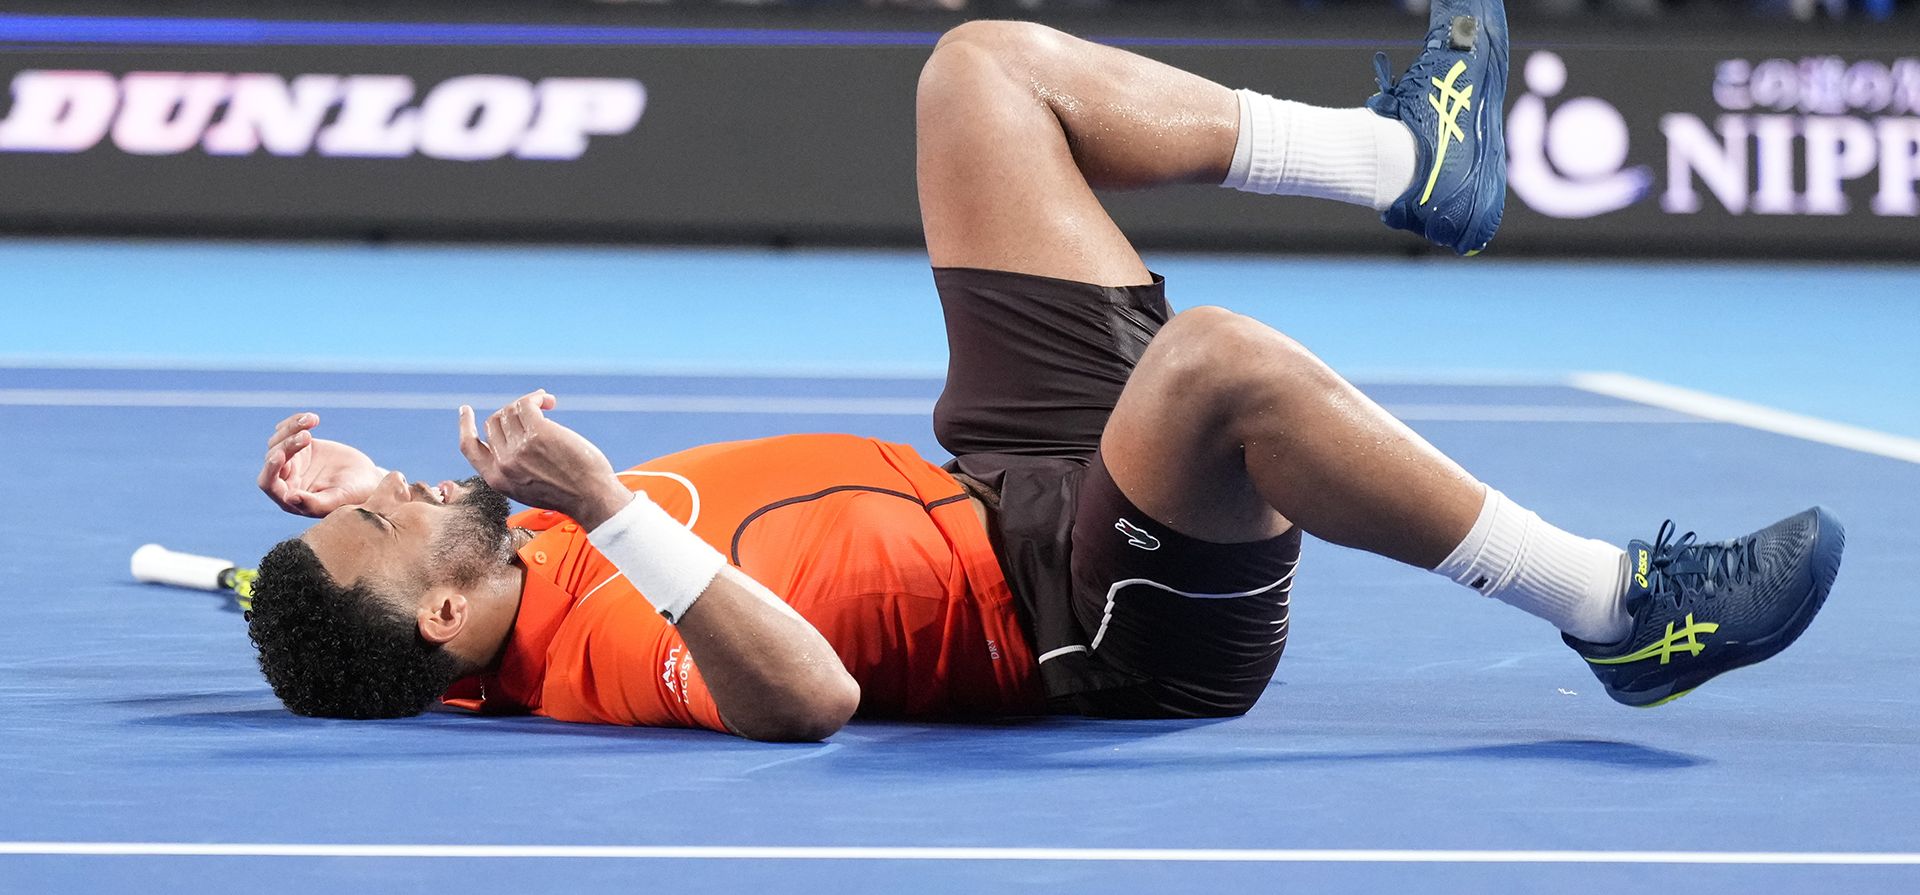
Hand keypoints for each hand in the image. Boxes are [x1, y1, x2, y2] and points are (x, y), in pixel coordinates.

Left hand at [257, 412, 385, 517]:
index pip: (268, 483)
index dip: (270, 469)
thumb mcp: (337, 500)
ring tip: (312, 420)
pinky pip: (289, 430)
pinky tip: (312, 418)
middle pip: (273, 457)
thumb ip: (314, 503)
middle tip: (307, 437)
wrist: (367, 480)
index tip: (280, 455)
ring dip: (292, 429)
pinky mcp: (302, 446)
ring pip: (279, 441)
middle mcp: (286, 479)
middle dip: (288, 445)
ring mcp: (292, 461)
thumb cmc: (354, 496)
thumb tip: (289, 498)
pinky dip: (296, 421)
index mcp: (289, 498)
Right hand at [458, 390, 630, 527]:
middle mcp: (504, 464)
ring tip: (546, 403)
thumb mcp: (529, 489)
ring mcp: (519, 448)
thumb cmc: (569, 494)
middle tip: (533, 408)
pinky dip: (536, 397)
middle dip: (511, 411)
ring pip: (511, 410)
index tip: (466, 410)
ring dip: (528, 401)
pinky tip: (548, 400)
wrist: (592, 498)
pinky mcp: (538, 433)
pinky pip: (527, 403)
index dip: (465, 426)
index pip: (469, 448)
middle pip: (494, 422)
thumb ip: (514, 468)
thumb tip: (512, 437)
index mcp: (497, 480)